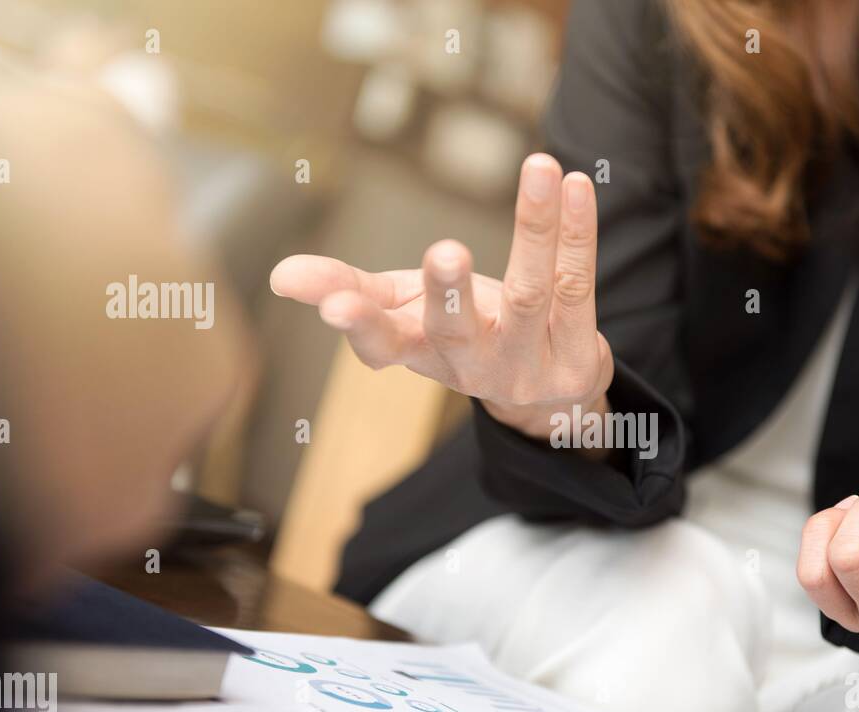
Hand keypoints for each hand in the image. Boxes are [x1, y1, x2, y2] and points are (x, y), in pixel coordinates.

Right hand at [268, 153, 612, 440]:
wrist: (548, 398)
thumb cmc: (466, 336)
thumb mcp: (405, 316)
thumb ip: (348, 287)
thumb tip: (278, 274)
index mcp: (422, 354)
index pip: (384, 344)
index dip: (360, 326)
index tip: (334, 304)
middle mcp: (475, 366)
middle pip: (459, 330)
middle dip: (450, 292)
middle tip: (446, 251)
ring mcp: (531, 366)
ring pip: (532, 295)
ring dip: (536, 228)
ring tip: (538, 166)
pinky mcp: (580, 360)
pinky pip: (578, 286)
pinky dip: (577, 233)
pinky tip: (576, 187)